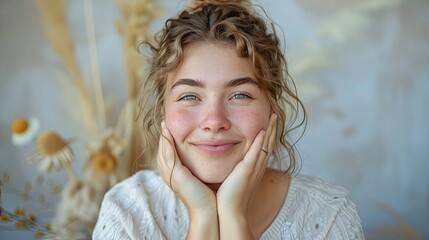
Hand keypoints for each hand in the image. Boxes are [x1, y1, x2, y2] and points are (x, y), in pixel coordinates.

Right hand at [157, 122, 216, 215]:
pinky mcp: (176, 175)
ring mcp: (170, 175)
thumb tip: (204, 154)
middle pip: (162, 151)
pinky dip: (167, 143)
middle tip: (164, 123)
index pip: (167, 154)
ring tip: (164, 124)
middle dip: (163, 137)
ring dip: (163, 137)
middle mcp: (169, 175)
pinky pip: (168, 155)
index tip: (169, 128)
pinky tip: (167, 133)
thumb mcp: (200, 176)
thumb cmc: (209, 195)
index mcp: (174, 175)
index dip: (167, 141)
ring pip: (163, 151)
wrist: (210, 209)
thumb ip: (197, 166)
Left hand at [216, 113, 276, 236]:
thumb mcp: (233, 179)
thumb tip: (230, 163)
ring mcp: (254, 168)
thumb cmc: (228, 197)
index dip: (267, 135)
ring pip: (265, 145)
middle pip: (268, 143)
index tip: (268, 122)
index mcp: (254, 168)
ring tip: (272, 117)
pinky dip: (260, 141)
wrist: (229, 211)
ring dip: (269, 130)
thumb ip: (234, 169)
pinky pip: (256, 152)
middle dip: (272, 128)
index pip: (263, 147)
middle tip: (274, 115)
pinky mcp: (247, 170)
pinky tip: (262, 130)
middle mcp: (257, 167)